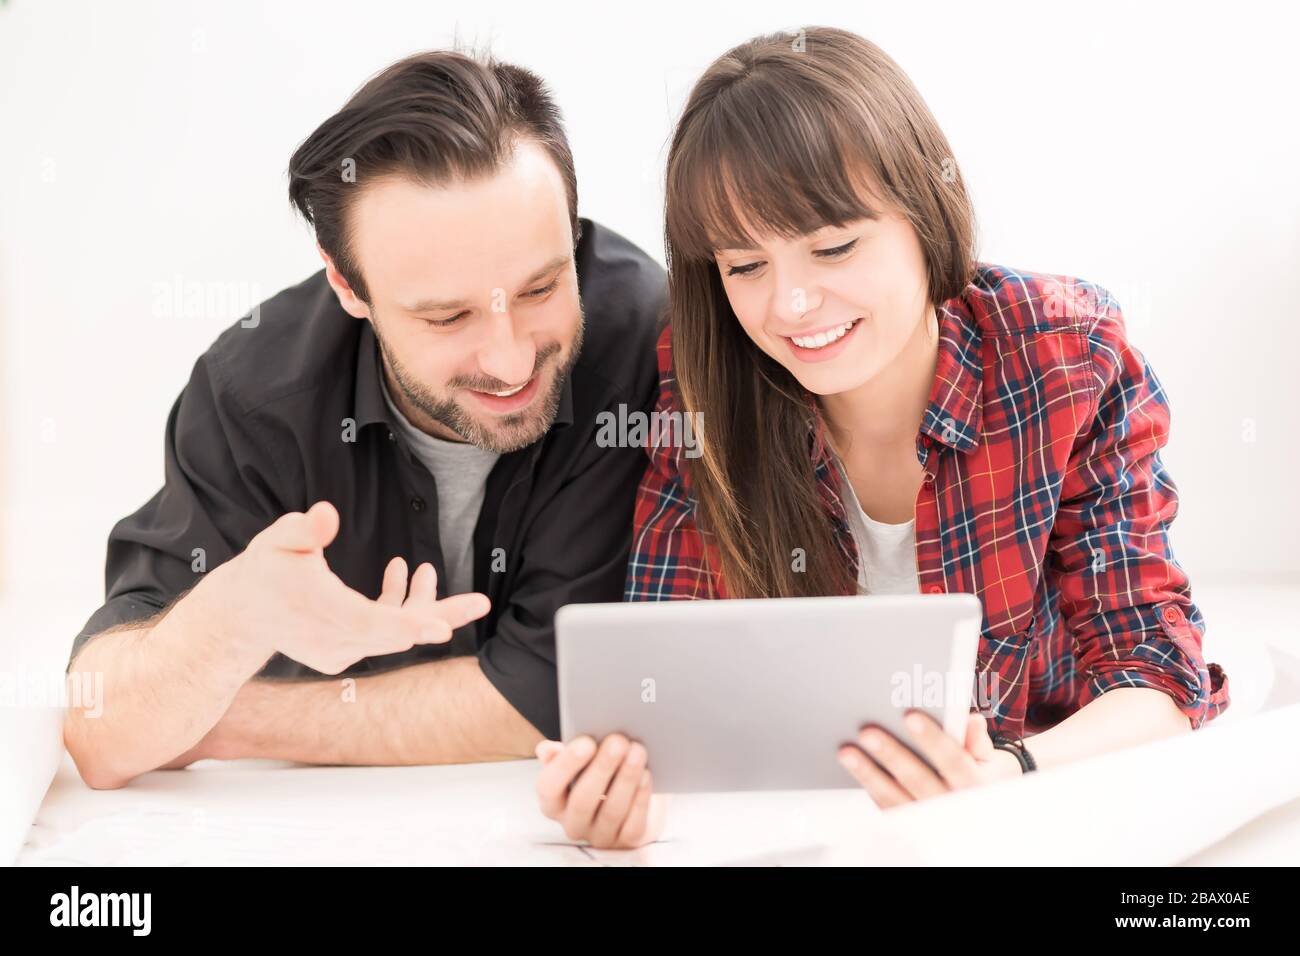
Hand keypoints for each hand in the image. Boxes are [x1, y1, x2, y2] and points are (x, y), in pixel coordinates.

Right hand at [204, 501, 489, 675]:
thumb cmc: (262, 573)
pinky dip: (397, 606)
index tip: (442, 629)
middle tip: (481, 603)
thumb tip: (328, 515)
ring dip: (419, 602)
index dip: (410, 623)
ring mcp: (343, 651)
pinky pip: (383, 632)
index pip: (374, 624)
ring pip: (395, 631)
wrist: (241, 616)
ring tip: (426, 568)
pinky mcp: (345, 652)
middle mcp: (339, 640)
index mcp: (326, 614)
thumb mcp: (275, 542)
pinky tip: (403, 571)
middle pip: (399, 632)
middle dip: (440, 615)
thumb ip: (302, 530)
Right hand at [534, 734, 668, 848]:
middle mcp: (572, 823)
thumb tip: (546, 750)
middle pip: (582, 800)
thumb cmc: (599, 772)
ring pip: (611, 810)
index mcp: (552, 802)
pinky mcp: (627, 840)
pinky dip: (640, 797)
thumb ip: (562, 754)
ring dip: (626, 777)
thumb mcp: (579, 760)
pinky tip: (646, 774)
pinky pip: (633, 822)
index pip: (548, 788)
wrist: (631, 796)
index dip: (565, 765)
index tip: (586, 741)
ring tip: (637, 750)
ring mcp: (599, 835)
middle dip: (602, 767)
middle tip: (618, 741)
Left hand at [837, 710, 1022, 806]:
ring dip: (869, 774)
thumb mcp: (993, 762)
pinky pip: (887, 809)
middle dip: (892, 755)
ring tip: (847, 751)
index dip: (933, 739)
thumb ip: (978, 741)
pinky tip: (853, 767)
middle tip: (867, 732)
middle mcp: (952, 808)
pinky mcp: (911, 828)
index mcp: (974, 786)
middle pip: (918, 781)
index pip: (954, 761)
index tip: (910, 716)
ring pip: (896, 800)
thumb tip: (971, 719)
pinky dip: (869, 788)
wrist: (985, 818)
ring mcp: (930, 822)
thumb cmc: (984, 779)